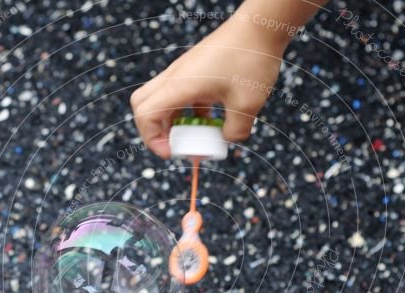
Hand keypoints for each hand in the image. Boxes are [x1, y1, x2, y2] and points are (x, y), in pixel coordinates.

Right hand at [130, 16, 285, 157]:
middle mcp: (175, 77)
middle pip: (143, 105)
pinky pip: (181, 94)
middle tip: (176, 145)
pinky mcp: (196, 69)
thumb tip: (227, 140)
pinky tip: (211, 118)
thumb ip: (234, 132)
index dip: (152, 140)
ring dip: (173, 122)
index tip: (172, 153)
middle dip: (155, 131)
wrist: (261, 27)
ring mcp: (184, 71)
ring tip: (196, 135)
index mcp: (180, 86)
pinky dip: (189, 111)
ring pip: (162, 100)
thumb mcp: (247, 105)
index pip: (145, 115)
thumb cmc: (252, 59)